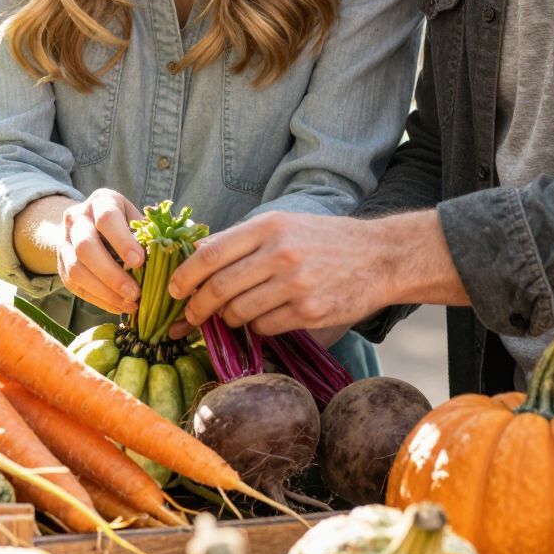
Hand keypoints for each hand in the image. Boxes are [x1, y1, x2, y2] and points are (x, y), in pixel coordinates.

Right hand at [28, 189, 144, 314]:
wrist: (87, 225)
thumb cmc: (123, 222)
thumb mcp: (135, 218)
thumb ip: (146, 234)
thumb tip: (163, 258)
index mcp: (100, 202)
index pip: (107, 219)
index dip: (122, 241)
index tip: (140, 262)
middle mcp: (76, 219)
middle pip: (86, 247)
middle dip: (112, 274)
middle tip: (135, 292)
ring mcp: (65, 243)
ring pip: (77, 270)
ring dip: (105, 292)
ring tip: (130, 304)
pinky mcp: (61, 266)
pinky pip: (76, 287)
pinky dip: (99, 300)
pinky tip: (119, 306)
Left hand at [169, 211, 381, 337]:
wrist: (380, 256)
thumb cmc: (325, 240)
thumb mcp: (284, 225)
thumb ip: (242, 240)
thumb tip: (196, 258)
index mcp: (268, 227)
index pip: (210, 254)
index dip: (184, 276)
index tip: (174, 290)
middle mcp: (280, 254)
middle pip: (219, 288)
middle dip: (198, 308)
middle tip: (191, 316)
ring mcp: (295, 284)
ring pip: (239, 312)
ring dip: (229, 319)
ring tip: (234, 315)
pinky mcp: (310, 311)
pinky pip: (265, 327)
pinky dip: (257, 328)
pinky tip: (266, 318)